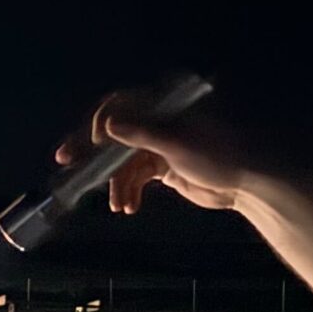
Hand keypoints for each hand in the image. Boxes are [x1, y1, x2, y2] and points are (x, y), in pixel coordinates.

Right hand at [54, 87, 260, 215]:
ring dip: (117, 183)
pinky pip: (135, 176)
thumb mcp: (177, 142)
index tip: (94, 144)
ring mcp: (159, 145)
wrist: (247, 182)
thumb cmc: (218, 153)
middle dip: (92, 150)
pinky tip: (128, 206)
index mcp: (163, 107)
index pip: (122, 105)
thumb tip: (108, 125)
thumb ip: (141, 132)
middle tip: (65, 161)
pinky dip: (129, 190)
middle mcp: (158, 122)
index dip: (102, 122)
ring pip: (123, 161)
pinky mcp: (163, 167)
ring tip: (119, 204)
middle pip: (116, 133)